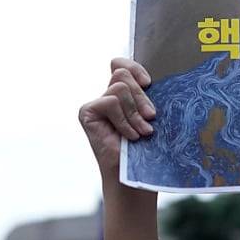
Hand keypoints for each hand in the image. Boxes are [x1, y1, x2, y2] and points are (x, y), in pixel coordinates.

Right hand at [77, 58, 156, 185]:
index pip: (121, 65)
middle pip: (123, 74)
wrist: (136, 174)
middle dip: (141, 97)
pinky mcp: (87, 112)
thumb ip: (147, 96)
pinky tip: (129, 137)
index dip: (134, 68)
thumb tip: (151, 80)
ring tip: (142, 132)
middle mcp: (107, 96)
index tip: (149, 83)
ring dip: (134, 113)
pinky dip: (124, 120)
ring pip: (119, 88)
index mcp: (124, 95)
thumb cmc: (148, 148)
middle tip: (151, 117)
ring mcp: (96, 104)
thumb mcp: (151, 116)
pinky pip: (110, 102)